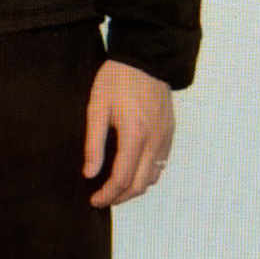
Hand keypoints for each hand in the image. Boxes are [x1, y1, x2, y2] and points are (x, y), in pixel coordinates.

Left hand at [83, 59, 173, 206]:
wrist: (146, 59)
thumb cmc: (118, 80)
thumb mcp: (97, 108)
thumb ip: (93, 144)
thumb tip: (89, 173)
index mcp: (135, 136)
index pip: (122, 179)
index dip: (107, 194)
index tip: (94, 200)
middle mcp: (155, 141)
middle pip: (139, 185)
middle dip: (120, 197)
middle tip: (103, 199)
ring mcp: (165, 138)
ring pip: (153, 177)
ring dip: (134, 188)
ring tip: (115, 188)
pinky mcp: (170, 133)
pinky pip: (160, 164)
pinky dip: (146, 175)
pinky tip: (132, 170)